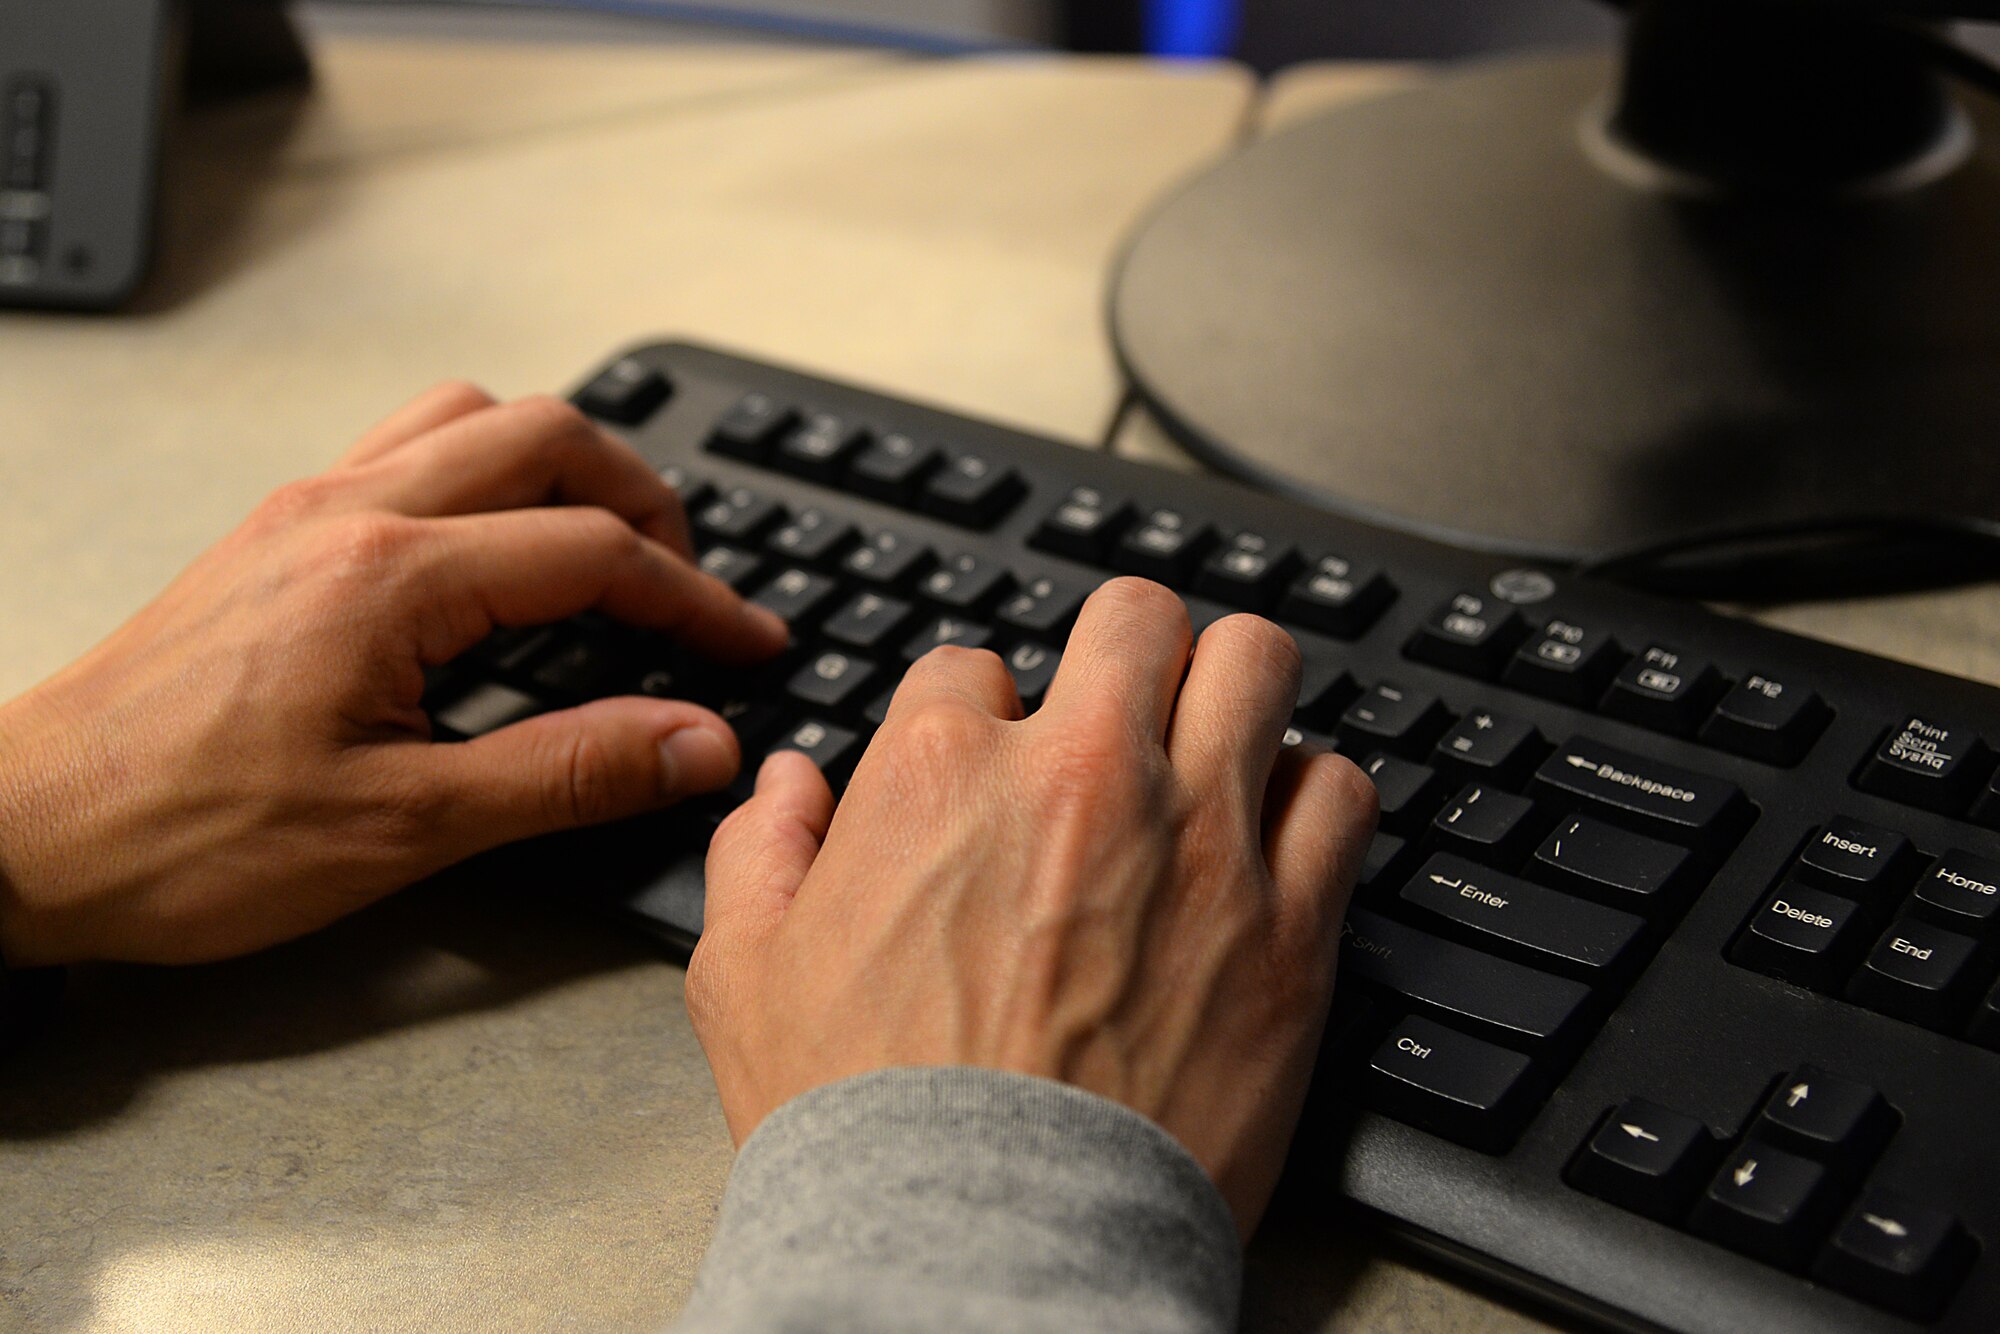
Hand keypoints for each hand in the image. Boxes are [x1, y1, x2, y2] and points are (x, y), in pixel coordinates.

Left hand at [0, 383, 786, 966]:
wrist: (23, 834)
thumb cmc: (184, 837)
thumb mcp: (404, 825)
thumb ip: (569, 773)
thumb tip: (697, 743)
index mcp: (389, 577)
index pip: (594, 553)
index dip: (695, 600)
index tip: (748, 643)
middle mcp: (347, 512)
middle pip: (547, 438)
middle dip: (646, 500)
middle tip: (692, 583)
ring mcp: (304, 510)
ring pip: (470, 417)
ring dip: (561, 460)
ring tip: (609, 539)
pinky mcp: (274, 533)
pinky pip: (403, 444)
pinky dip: (481, 466)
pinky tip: (494, 542)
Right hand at [689, 578, 1376, 1236]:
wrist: (984, 1246)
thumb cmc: (864, 1124)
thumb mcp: (744, 978)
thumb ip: (759, 853)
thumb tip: (787, 785)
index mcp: (942, 772)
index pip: (974, 666)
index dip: (979, 714)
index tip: (993, 764)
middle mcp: (1080, 776)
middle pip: (1134, 618)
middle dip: (1121, 650)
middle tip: (1122, 704)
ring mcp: (1196, 839)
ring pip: (1254, 665)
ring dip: (1231, 688)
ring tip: (1217, 733)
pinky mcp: (1287, 922)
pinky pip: (1338, 791)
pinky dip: (1311, 797)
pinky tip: (1279, 831)